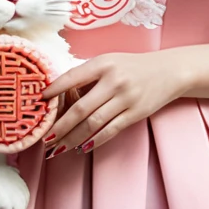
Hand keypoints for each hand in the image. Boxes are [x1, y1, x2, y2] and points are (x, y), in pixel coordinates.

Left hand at [40, 51, 189, 155]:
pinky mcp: (136, 113)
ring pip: (93, 124)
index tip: (39, 102)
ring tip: (59, 147)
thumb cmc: (132, 66)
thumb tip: (58, 93)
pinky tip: (82, 147)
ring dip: (73, 138)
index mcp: (103, 64)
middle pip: (81, 108)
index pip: (73, 77)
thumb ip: (87, 73)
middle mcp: (114, 81)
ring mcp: (126, 98)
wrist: (168, 71)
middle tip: (45, 138)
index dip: (54, 90)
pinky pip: (110, 130)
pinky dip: (94, 141)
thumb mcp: (109, 61)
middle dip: (60, 126)